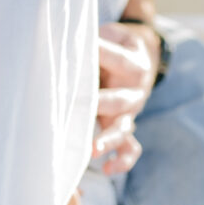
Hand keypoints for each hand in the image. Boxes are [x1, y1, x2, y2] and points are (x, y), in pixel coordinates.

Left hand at [93, 21, 158, 174]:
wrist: (137, 59)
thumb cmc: (113, 45)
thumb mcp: (110, 35)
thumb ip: (95, 39)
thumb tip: (66, 40)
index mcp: (134, 63)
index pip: (117, 60)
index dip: (100, 55)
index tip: (78, 55)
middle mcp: (135, 91)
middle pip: (120, 100)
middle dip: (100, 103)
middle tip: (80, 104)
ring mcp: (131, 112)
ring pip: (123, 128)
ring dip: (108, 139)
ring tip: (92, 149)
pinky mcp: (125, 126)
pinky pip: (130, 148)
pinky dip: (122, 160)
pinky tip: (107, 169)